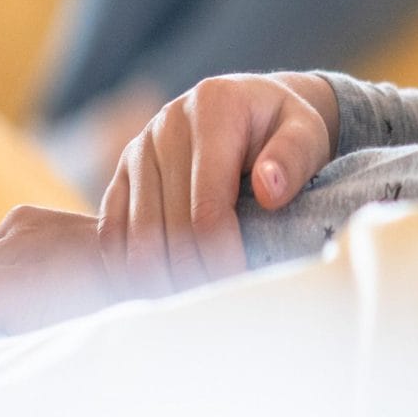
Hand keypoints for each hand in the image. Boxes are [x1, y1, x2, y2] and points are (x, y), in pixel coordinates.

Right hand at [98, 72, 339, 297]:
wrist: (253, 106)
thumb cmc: (284, 128)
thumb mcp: (306, 131)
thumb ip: (293, 156)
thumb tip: (269, 190)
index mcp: (212, 108)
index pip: (207, 205)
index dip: (221, 256)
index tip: (241, 289)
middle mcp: (167, 124)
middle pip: (167, 227)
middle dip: (192, 277)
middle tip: (218, 310)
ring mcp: (139, 148)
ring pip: (135, 236)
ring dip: (160, 282)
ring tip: (192, 308)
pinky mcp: (122, 172)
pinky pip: (110, 231)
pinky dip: (128, 269)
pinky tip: (159, 292)